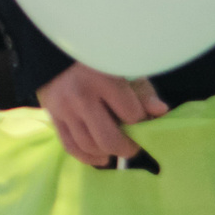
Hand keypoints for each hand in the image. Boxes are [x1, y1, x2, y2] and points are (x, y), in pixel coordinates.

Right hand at [39, 63, 170, 166]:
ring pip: (90, 146)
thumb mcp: (124, 70)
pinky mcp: (53, 118)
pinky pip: (71, 147)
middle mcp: (81, 96)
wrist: (57, 56)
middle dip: (127, 148)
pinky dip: (88, 158)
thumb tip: (160, 111)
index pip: (132, 116)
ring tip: (116, 145)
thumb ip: (143, 91)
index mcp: (103, 79)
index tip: (142, 117)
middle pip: (109, 140)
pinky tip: (101, 158)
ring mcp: (64, 109)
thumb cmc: (98, 63)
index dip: (142, 121)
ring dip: (108, 153)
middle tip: (133, 144)